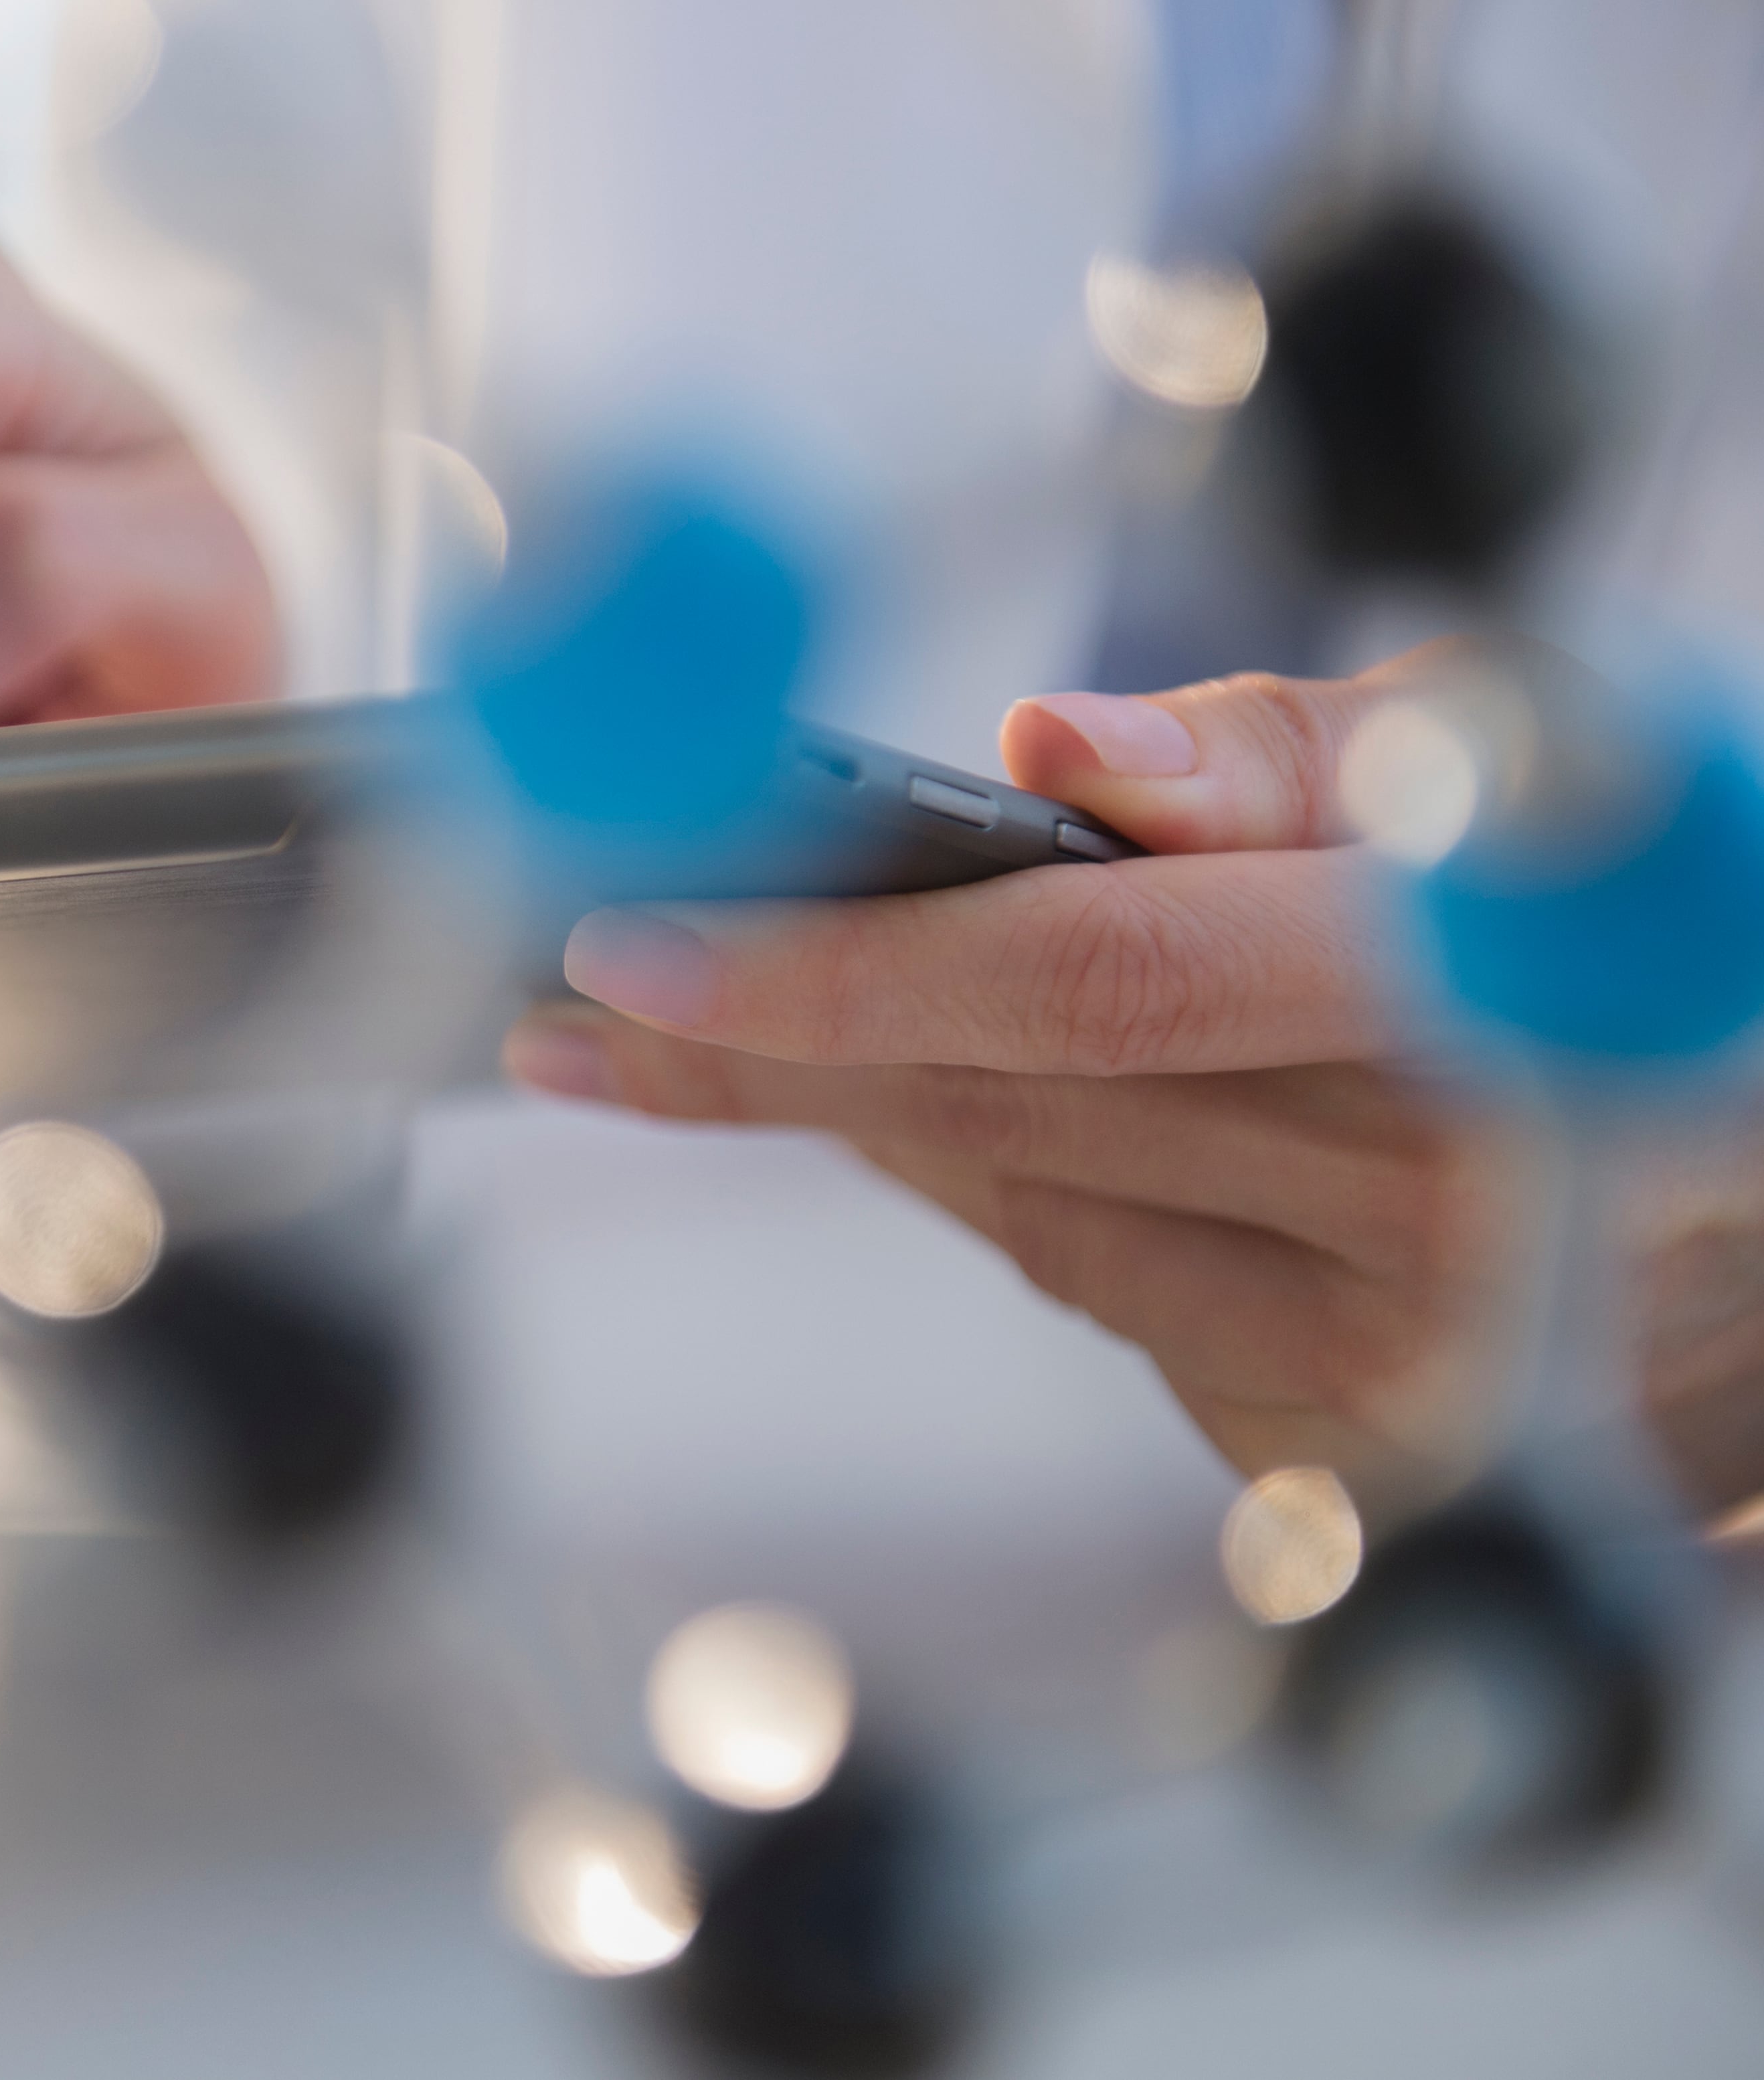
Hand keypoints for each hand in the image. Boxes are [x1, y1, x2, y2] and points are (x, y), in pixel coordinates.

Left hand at [504, 650, 1541, 1498]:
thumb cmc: (1638, 928)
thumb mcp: (1519, 768)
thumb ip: (1280, 755)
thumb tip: (1033, 745)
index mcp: (1474, 1011)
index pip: (1085, 982)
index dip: (836, 973)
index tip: (630, 949)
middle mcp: (1440, 1223)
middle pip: (1005, 1121)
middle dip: (759, 1058)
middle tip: (577, 1008)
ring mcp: (1396, 1378)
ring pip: (1028, 1220)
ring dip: (873, 1124)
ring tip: (730, 1039)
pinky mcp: (1353, 1469)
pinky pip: (1107, 1300)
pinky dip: (1033, 1201)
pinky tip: (997, 1129)